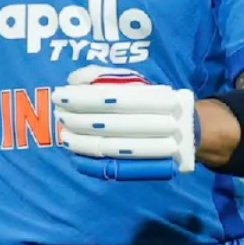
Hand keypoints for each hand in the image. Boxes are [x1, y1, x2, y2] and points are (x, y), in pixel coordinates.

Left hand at [52, 65, 196, 180]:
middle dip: (76, 119)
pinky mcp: (143, 168)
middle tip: (58, 114)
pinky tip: (74, 155)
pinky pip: (113, 168)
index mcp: (152, 98)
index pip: (108, 98)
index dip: (80, 98)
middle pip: (105, 124)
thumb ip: (103, 76)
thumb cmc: (149, 98)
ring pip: (107, 147)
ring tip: (63, 134)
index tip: (60, 94)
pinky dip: (90, 163)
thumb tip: (75, 80)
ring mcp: (149, 149)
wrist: (185, 129)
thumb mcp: (132, 80)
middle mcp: (154, 124)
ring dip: (80, 142)